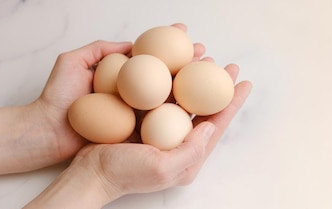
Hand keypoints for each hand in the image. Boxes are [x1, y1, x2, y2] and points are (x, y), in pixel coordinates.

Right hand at [25, 63, 251, 207]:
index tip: (244, 82)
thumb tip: (210, 125)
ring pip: (184, 100)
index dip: (231, 103)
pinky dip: (170, 82)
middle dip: (218, 87)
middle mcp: (178, 143)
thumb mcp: (162, 167)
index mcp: (188, 156)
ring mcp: (161, 132)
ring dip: (195, 80)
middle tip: (227, 66)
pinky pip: (162, 99)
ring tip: (205, 60)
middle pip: (204, 109)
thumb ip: (191, 149)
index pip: (216, 125)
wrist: (87, 174)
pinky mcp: (144, 123)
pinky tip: (175, 67)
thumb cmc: (123, 174)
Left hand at [32, 23, 208, 162]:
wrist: (47, 132)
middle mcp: (132, 93)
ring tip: (210, 75)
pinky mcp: (135, 131)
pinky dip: (179, 113)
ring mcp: (135, 112)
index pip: (151, 56)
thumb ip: (101, 49)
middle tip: (207, 55)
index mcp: (122, 75)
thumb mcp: (73, 61)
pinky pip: (160, 121)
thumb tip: (132, 45)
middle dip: (190, 63)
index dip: (170, 44)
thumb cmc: (57, 97)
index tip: (186, 33)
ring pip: (169, 97)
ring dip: (192, 86)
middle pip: (167, 75)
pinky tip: (196, 105)